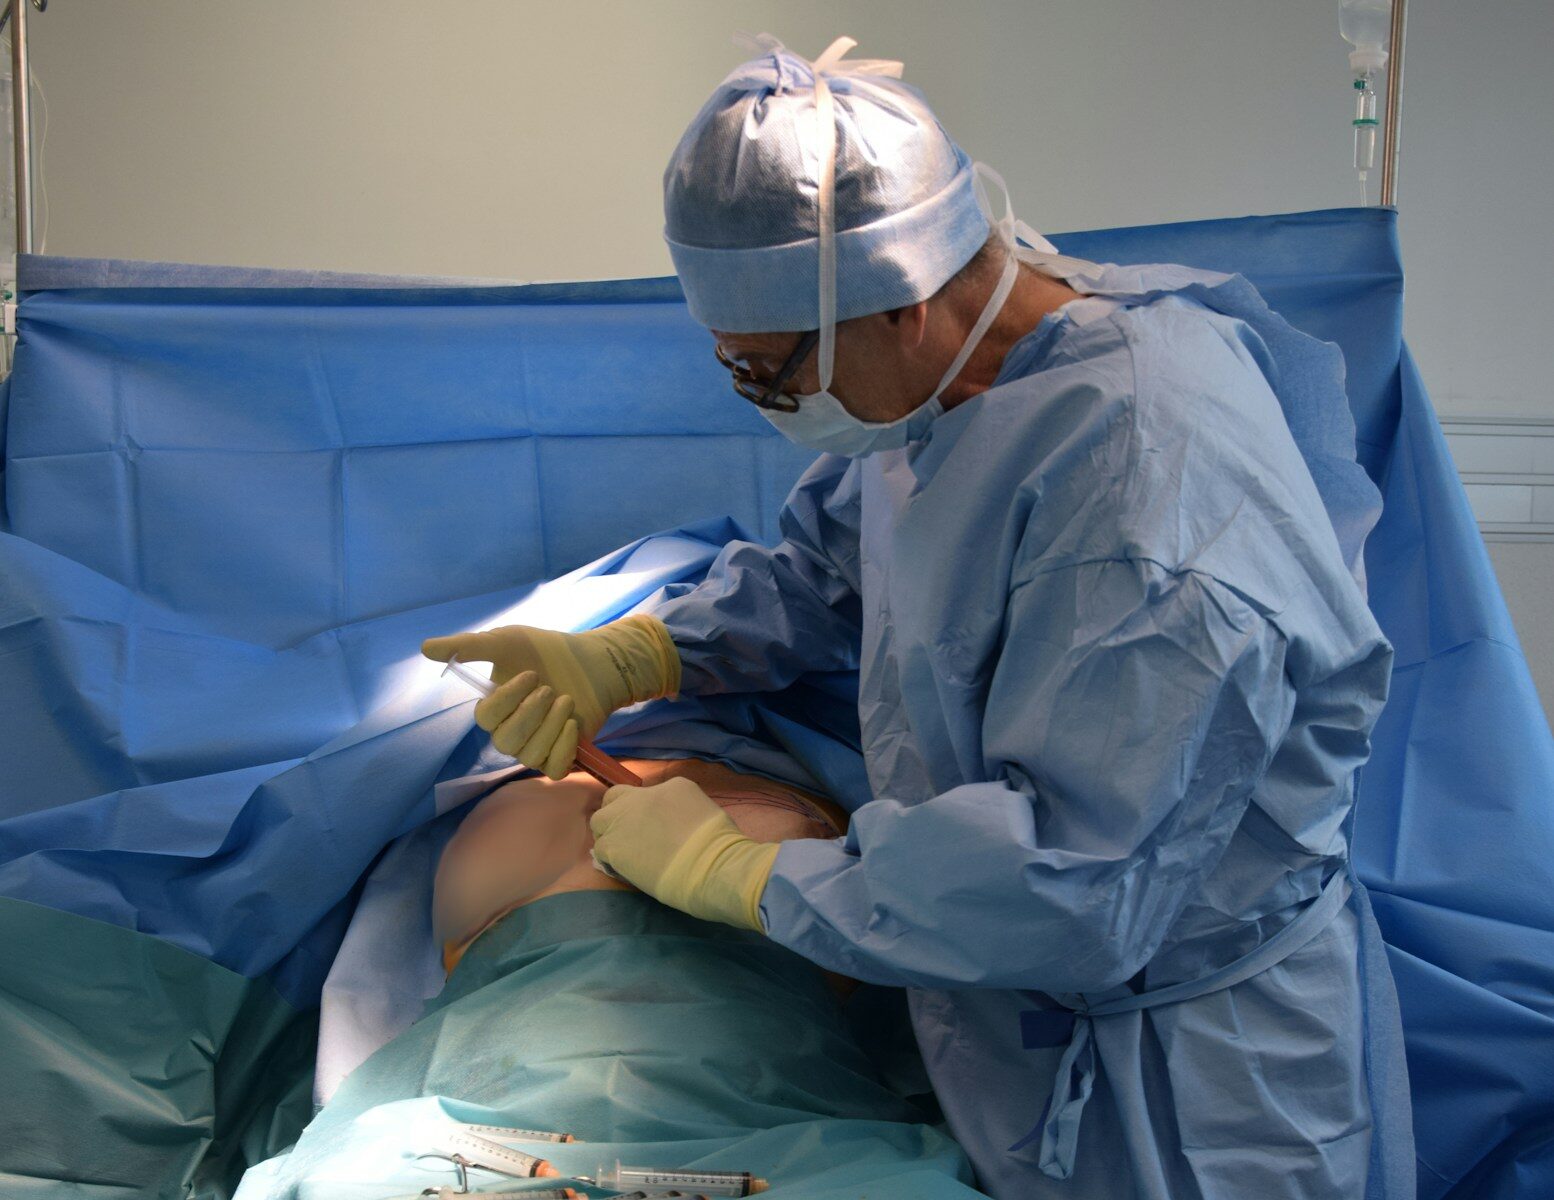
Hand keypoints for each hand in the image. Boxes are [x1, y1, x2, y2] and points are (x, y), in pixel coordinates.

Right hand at [422, 615, 679, 778]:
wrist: (592, 661)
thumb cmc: (546, 651)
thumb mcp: (507, 641)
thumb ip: (467, 647)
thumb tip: (424, 648)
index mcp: (495, 709)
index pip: (485, 719)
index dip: (507, 700)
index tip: (531, 674)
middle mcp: (511, 733)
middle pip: (505, 742)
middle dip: (530, 714)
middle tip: (550, 689)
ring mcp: (535, 747)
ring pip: (529, 756)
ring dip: (551, 726)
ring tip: (566, 700)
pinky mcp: (561, 757)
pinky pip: (554, 769)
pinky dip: (564, 746)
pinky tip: (573, 722)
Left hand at [590, 777, 778, 930]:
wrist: (713, 864)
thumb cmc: (720, 844)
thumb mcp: (703, 812)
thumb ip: (680, 811)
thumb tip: (673, 824)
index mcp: (671, 787)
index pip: (645, 792)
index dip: (639, 808)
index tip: (645, 823)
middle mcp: (642, 796)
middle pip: (614, 799)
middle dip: (617, 814)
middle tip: (629, 836)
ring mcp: (623, 818)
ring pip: (600, 822)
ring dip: (609, 834)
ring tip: (624, 854)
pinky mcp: (613, 844)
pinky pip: (600, 849)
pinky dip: (609, 859)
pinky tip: (623, 870)